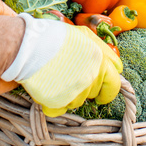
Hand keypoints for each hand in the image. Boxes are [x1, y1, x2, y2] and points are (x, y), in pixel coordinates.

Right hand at [2, 14, 122, 116]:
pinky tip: (47, 88)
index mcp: (100, 60)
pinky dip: (54, 104)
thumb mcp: (84, 35)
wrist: (27, 45)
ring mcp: (75, 91)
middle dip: (85, 89)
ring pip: (77, 102)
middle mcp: (90, 77)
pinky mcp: (58, 101)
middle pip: (94, 94)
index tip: (101, 93)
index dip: (107, 89)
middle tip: (70, 76)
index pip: (114, 84)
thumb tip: (118, 68)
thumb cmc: (55, 38)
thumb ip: (104, 51)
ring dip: (68, 94)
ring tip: (56, 77)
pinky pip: (60, 110)